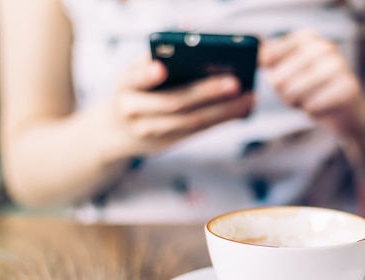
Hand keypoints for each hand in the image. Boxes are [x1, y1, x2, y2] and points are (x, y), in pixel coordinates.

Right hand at [107, 55, 254, 156]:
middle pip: (174, 102)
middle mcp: (133, 109)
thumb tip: (197, 51)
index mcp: (125, 83)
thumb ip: (157, 62)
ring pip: (191, 122)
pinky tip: (242, 111)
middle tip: (235, 83)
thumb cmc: (135, 91)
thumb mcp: (135, 74)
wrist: (116, 131)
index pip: (134, 78)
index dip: (146, 74)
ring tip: (248, 100)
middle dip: (207, 93)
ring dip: (223, 111)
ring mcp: (150, 131)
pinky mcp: (167, 143)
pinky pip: (198, 132)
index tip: (160, 68)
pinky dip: (222, 121)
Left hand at [259, 29, 363, 131]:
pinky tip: (321, 107)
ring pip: (293, 91)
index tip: (278, 81)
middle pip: (279, 77)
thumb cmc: (314, 90)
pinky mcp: (347, 88)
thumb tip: (258, 55)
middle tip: (297, 95)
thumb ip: (271, 60)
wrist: (349, 112)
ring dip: (297, 103)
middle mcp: (324, 46)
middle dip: (283, 94)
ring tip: (309, 100)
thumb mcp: (289, 72)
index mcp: (308, 37)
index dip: (270, 75)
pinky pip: (312, 106)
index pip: (269, 55)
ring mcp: (338, 65)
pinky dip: (312, 111)